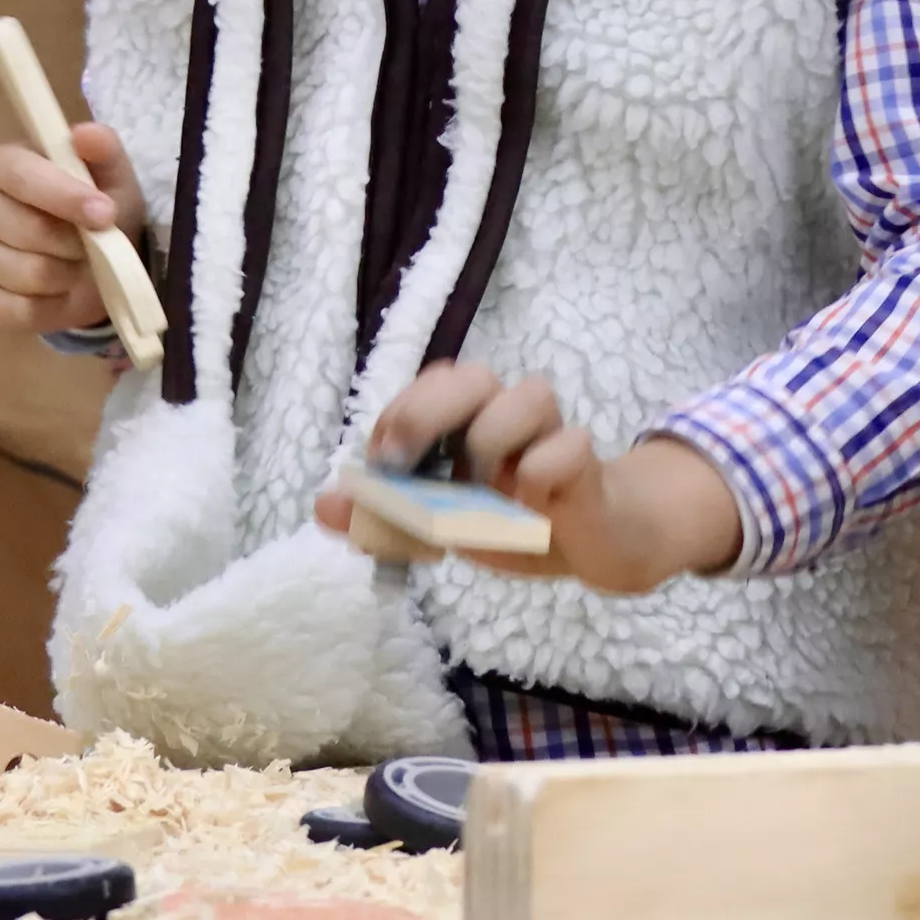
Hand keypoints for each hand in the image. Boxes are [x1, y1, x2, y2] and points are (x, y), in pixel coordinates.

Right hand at [0, 124, 148, 351]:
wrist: (94, 261)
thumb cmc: (96, 207)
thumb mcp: (111, 175)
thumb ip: (103, 149)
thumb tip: (84, 135)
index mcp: (1, 164)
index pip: (21, 175)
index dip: (65, 196)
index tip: (105, 214)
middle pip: (29, 229)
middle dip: (77, 242)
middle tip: (96, 243)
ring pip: (31, 273)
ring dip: (71, 274)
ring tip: (80, 265)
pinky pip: (23, 310)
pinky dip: (56, 305)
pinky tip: (62, 291)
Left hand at [312, 361, 743, 596]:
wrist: (595, 545)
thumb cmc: (512, 523)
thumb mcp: (440, 528)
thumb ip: (384, 517)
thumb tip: (324, 505)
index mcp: (472, 419)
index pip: (433, 383)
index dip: (401, 411)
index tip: (381, 460)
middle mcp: (510, 414)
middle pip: (473, 375)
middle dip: (428, 410)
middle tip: (402, 461)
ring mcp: (552, 435)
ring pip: (530, 395)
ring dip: (492, 441)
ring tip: (482, 493)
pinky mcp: (587, 465)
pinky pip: (566, 450)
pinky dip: (537, 477)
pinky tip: (527, 511)